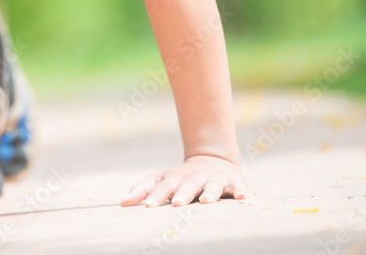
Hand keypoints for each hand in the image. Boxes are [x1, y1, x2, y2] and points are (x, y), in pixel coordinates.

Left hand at [120, 154, 247, 207]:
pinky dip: (239, 190)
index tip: (148, 206)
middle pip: (187, 186)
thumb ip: (143, 189)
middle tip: (177, 203)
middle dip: (182, 194)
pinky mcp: (233, 182)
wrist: (211, 160)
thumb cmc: (180, 177)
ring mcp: (213, 179)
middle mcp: (194, 178)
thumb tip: (123, 203)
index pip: (163, 187)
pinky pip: (237, 186)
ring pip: (211, 186)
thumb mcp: (161, 179)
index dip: (156, 196)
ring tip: (206, 201)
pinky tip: (242, 196)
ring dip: (209, 193)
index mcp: (175, 179)